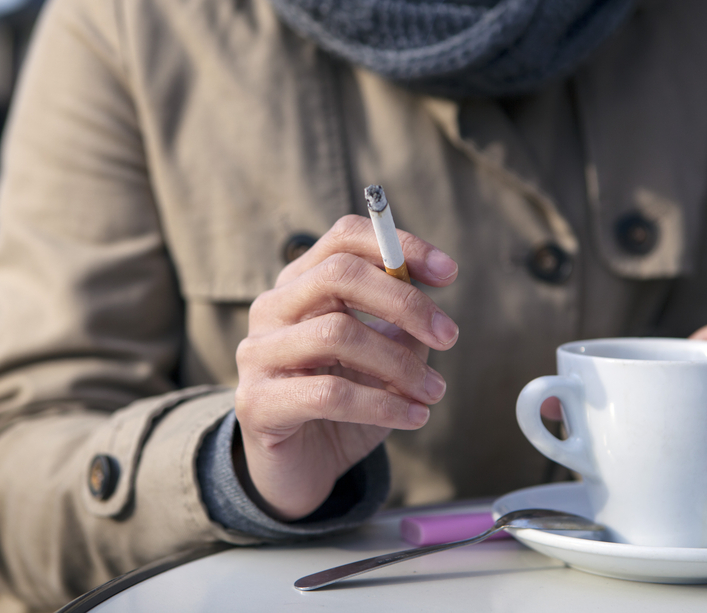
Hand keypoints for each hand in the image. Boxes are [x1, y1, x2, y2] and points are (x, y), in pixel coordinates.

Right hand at [234, 215, 458, 519]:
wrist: (301, 468)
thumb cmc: (344, 403)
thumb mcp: (382, 356)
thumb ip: (400, 325)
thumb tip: (432, 310)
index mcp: (301, 284)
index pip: (344, 238)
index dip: (399, 246)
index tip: (449, 273)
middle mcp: (272, 308)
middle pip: (338, 275)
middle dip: (404, 302)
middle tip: (449, 336)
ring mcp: (258, 353)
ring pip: (337, 334)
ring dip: (400, 364)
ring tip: (434, 391)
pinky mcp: (257, 402)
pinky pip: (330, 394)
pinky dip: (384, 405)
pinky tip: (414, 417)